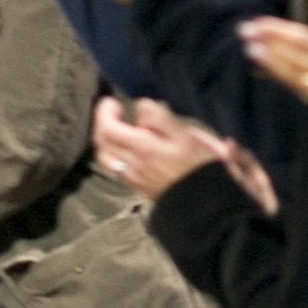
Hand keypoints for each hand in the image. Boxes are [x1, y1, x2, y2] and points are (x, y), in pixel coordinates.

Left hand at [93, 94, 228, 199]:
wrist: (205, 205)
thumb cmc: (200, 168)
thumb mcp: (186, 137)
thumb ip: (160, 119)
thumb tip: (141, 106)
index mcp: (143, 148)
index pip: (108, 128)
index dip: (104, 112)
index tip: (113, 101)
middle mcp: (132, 164)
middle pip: (102, 143)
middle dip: (102, 124)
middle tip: (113, 111)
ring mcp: (134, 178)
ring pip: (107, 158)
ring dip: (106, 141)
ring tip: (117, 130)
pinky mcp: (140, 188)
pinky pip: (117, 170)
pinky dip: (115, 156)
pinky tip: (127, 151)